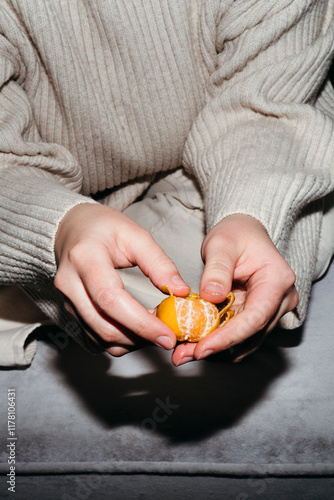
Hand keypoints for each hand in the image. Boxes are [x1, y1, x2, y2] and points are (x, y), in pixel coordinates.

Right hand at [54, 203, 189, 355]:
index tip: (167, 335)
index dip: (141, 322)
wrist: (70, 229)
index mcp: (85, 258)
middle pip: (104, 325)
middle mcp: (70, 283)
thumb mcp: (135, 235)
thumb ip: (159, 263)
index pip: (111, 299)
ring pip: (101, 337)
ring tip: (157, 329)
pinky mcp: (70, 313)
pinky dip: (122, 340)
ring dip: (133, 341)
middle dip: (141, 336)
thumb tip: (181, 292)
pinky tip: (140, 329)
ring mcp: (67, 301)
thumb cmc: (103, 228)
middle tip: (170, 335)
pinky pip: (96, 338)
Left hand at [172, 214, 298, 365]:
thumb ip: (217, 270)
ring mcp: (270, 310)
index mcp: (277, 280)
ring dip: (214, 347)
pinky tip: (194, 343)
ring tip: (183, 352)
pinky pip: (237, 333)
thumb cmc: (236, 234)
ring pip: (243, 338)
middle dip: (215, 346)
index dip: (228, 336)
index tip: (202, 348)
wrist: (244, 232)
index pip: (255, 317)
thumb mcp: (222, 245)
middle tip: (183, 355)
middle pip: (249, 333)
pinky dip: (216, 339)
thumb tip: (211, 296)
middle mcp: (280, 300)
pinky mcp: (256, 314)